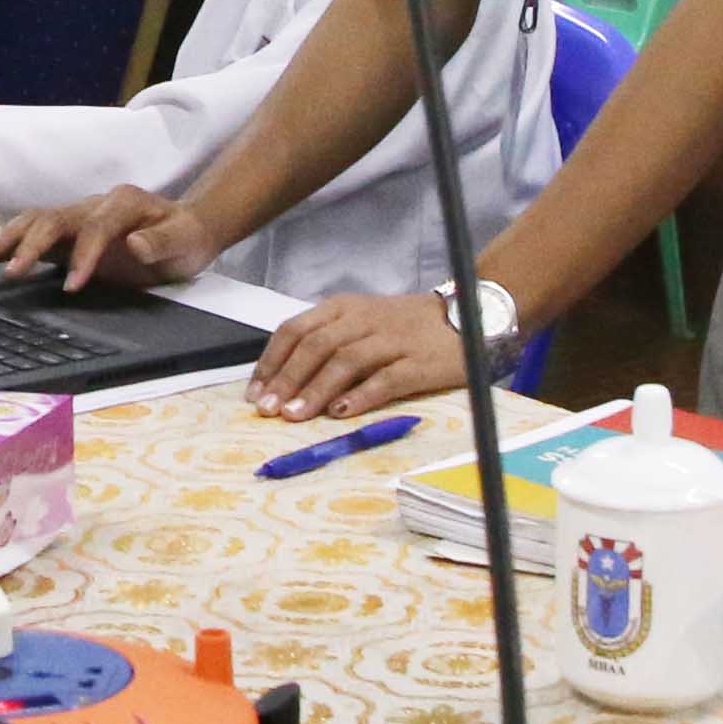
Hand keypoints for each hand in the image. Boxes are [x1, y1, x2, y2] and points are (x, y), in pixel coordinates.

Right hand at [0, 183, 218, 297]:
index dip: (83, 254)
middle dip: (32, 243)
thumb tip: (134, 244)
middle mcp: (96, 204)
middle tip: (11, 272)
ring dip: (13, 236)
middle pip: (56, 216)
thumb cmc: (185, 237)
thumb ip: (162, 242)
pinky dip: (15, 241)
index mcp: (124, 202)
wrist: (185, 231)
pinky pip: (38, 232)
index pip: (96, 225)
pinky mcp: (71, 234)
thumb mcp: (186, 241)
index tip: (73, 286)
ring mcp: (80, 217)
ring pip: (40, 219)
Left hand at [248, 288, 484, 422]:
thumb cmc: (405, 326)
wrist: (468, 314)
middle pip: (316, 345)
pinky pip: (386, 379)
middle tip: (267, 409)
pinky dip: (360, 396)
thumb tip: (281, 380)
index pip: (296, 329)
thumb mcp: (360, 321)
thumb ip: (325, 342)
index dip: (272, 361)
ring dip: (315, 389)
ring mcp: (392, 340)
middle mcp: (363, 320)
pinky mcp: (419, 363)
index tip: (254, 392)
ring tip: (294, 416)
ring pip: (345, 361)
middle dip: (287, 378)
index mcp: (343, 308)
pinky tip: (340, 413)